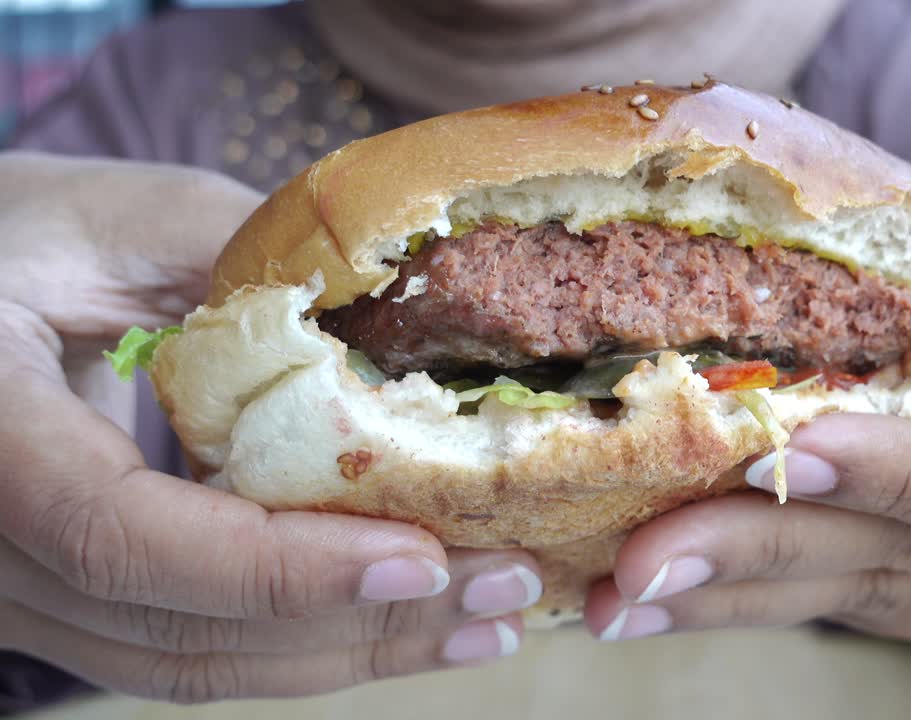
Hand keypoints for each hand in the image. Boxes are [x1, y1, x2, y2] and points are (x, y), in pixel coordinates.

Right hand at [0, 153, 540, 701]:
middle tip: (506, 589)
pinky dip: (305, 644)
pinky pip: (192, 648)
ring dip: (352, 652)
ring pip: (194, 663)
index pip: (123, 536)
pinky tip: (402, 621)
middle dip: (362, 621)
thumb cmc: (22, 233)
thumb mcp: (122, 218)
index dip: (280, 566)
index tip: (422, 558)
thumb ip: (247, 264)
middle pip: (184, 627)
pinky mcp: (68, 605)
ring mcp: (21, 594)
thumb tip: (407, 316)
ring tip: (484, 625)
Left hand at [583, 284, 910, 651]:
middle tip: (643, 556)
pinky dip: (746, 597)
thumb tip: (738, 256)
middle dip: (764, 548)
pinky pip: (845, 610)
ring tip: (620, 591)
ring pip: (860, 597)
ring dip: (729, 590)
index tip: (787, 452)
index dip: (901, 471)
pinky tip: (662, 596)